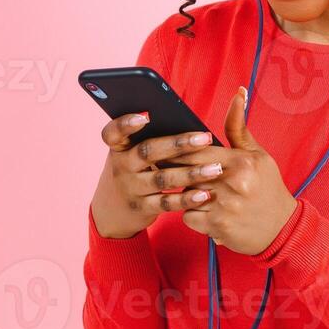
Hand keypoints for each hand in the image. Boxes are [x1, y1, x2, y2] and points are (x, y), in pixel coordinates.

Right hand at [89, 112, 225, 239]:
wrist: (113, 211)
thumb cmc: (133, 171)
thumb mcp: (130, 154)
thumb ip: (150, 139)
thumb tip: (187, 123)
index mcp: (118, 147)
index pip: (113, 133)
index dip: (126, 124)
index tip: (145, 116)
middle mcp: (122, 166)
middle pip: (147, 152)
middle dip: (177, 144)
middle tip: (204, 138)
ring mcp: (131, 188)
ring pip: (161, 179)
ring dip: (190, 174)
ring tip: (215, 169)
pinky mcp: (141, 208)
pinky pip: (166, 203)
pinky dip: (186, 199)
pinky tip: (205, 194)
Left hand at [169, 86, 296, 255]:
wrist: (282, 229)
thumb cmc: (267, 187)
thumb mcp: (258, 155)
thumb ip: (238, 127)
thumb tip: (238, 93)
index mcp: (241, 163)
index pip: (196, 150)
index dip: (178, 149)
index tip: (167, 148)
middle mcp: (231, 185)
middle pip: (186, 172)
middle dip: (174, 170)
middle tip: (164, 166)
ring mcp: (223, 208)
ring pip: (184, 196)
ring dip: (183, 194)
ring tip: (190, 191)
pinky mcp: (217, 228)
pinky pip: (187, 217)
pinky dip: (191, 214)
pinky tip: (203, 211)